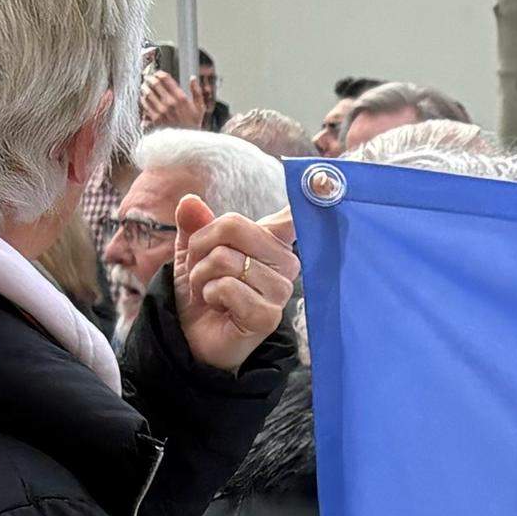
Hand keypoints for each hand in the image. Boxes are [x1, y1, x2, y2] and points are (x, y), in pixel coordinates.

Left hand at [136, 68, 206, 131]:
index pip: (166, 79)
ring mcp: (161, 111)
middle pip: (155, 84)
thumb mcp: (200, 107)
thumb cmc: (193, 124)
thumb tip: (193, 78)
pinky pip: (145, 105)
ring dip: (145, 87)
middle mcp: (170, 103)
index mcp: (181, 98)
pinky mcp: (155, 119)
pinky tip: (144, 97)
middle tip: (148, 77)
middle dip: (150, 78)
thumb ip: (197, 91)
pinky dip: (143, 99)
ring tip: (144, 86)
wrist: (187, 142)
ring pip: (148, 93)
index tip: (158, 73)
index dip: (160, 73)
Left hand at [165, 196, 300, 371]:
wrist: (190, 335)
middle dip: (201, 247)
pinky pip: (228, 287)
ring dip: (202, 276)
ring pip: (226, 259)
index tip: (327, 180)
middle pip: (235, 225)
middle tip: (203, 268)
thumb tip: (190, 201)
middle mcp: (285, 262)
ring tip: (209, 290)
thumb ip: (195, 225)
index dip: (314, 192)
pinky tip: (218, 307)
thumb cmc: (202, 291)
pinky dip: (209, 294)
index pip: (294, 214)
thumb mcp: (193, 252)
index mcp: (273, 241)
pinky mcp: (268, 316)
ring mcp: (280, 291)